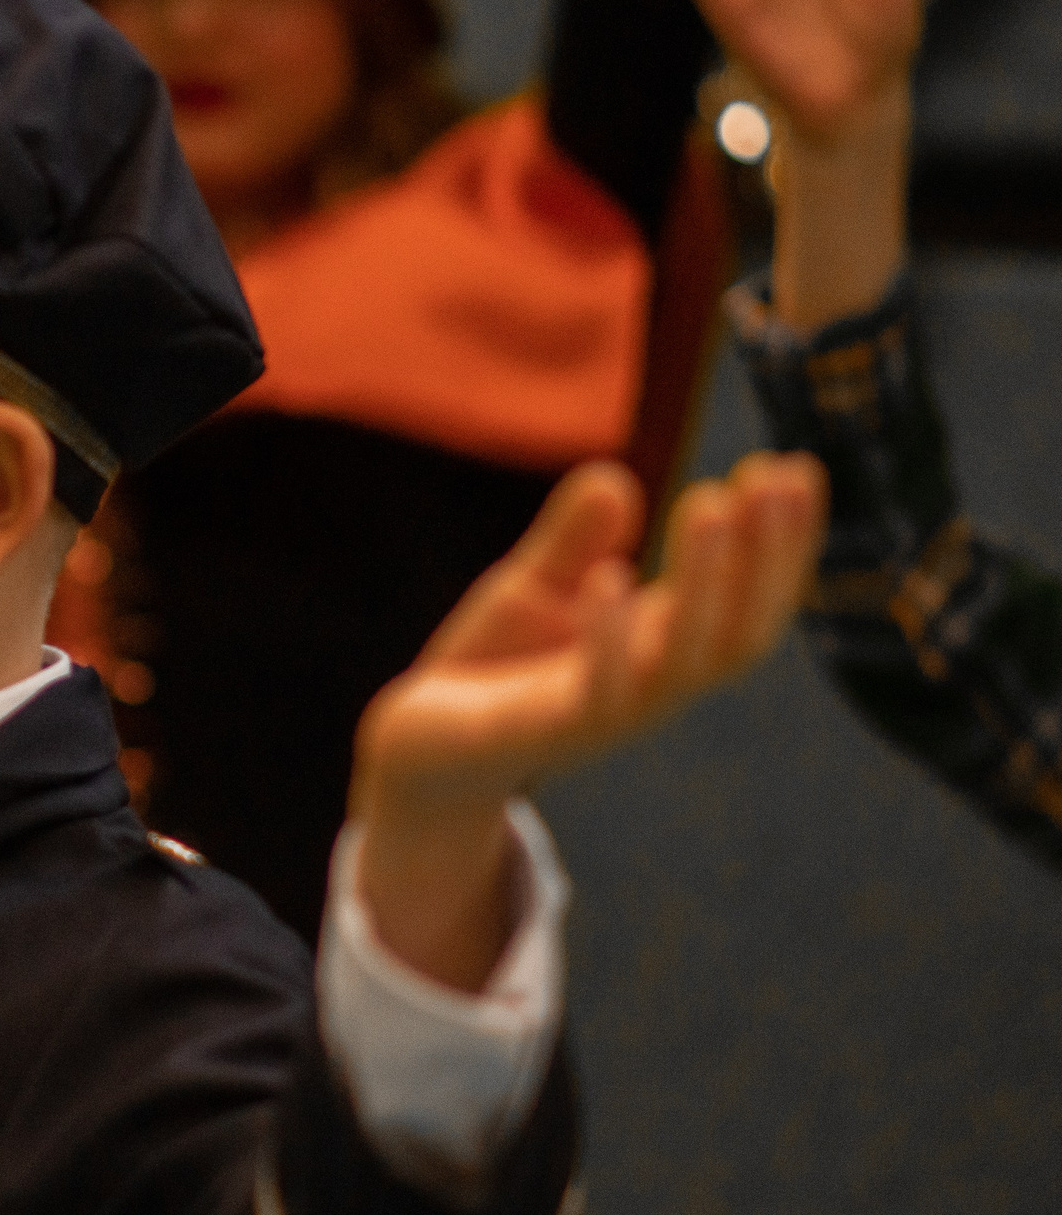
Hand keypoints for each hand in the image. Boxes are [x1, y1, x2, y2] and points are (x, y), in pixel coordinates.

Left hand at [349, 454, 825, 990]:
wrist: (418, 749)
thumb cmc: (492, 669)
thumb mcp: (534, 589)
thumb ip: (572, 540)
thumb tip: (613, 479)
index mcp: (660, 646)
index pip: (747, 598)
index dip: (780, 541)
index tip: (795, 465)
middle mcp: (649, 684)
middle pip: (739, 630)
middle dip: (766, 556)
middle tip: (775, 477)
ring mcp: (604, 714)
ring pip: (682, 661)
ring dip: (705, 582)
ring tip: (710, 502)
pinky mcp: (543, 733)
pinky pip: (594, 696)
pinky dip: (609, 639)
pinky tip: (612, 576)